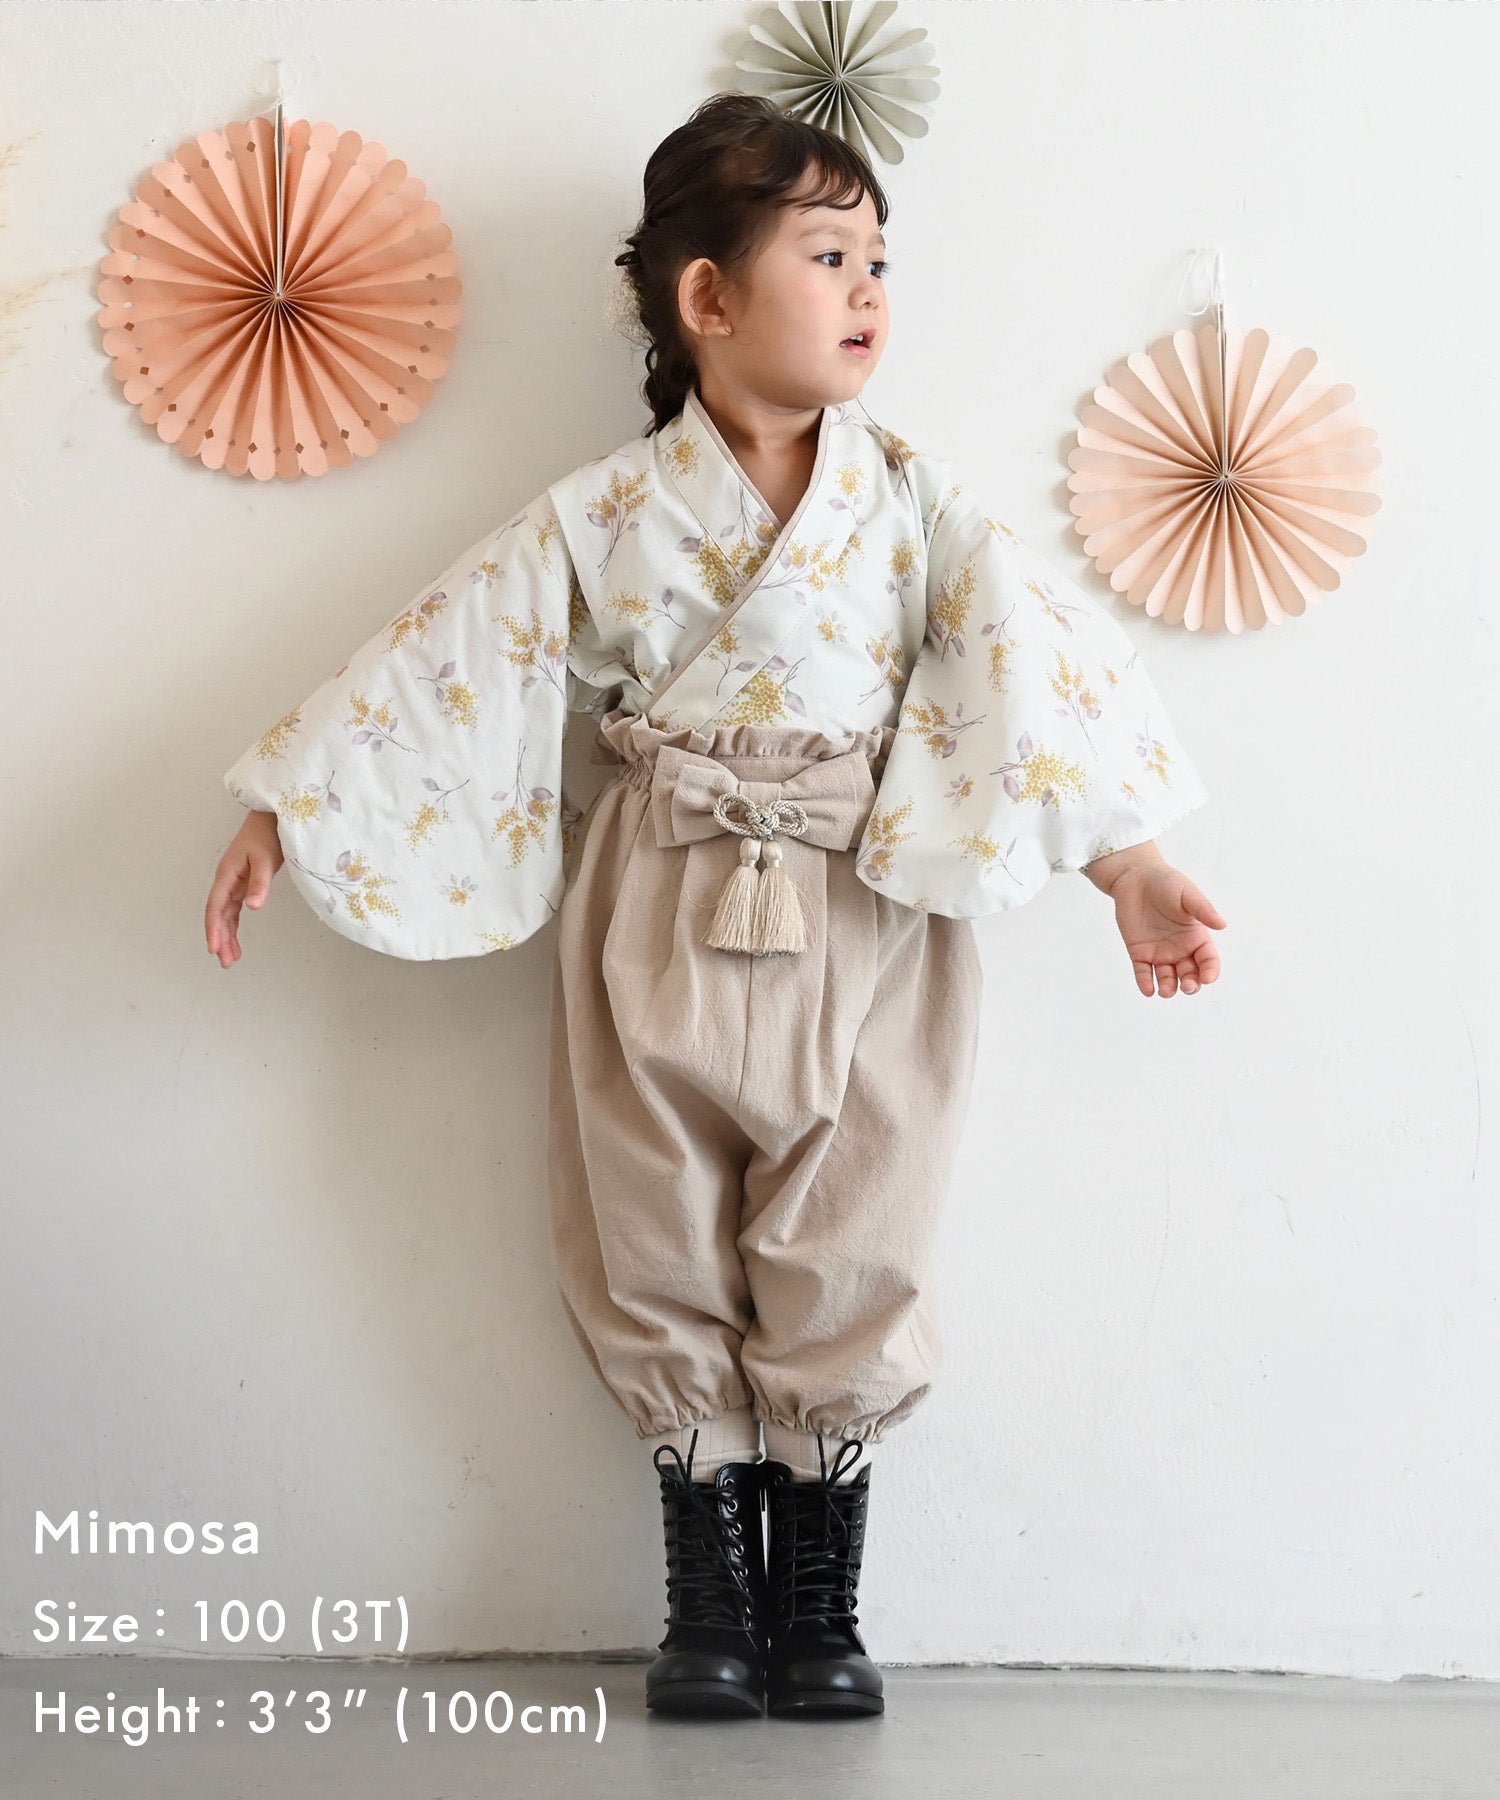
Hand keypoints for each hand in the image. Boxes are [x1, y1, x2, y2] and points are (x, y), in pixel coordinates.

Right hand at [205, 812, 282, 968]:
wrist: (271, 818)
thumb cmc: (267, 836)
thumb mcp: (265, 859)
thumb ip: (260, 883)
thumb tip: (253, 907)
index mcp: (227, 875)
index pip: (216, 906)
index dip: (213, 928)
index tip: (214, 948)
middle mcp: (226, 881)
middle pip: (218, 915)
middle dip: (220, 938)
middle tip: (225, 962)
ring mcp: (234, 883)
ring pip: (225, 915)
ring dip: (226, 936)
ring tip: (230, 959)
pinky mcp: (243, 884)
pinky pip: (234, 909)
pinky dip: (233, 925)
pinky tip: (235, 940)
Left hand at [1109, 863, 1224, 997]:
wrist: (1136, 877)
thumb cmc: (1166, 882)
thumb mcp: (1187, 894)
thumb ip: (1203, 910)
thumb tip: (1222, 925)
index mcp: (1196, 937)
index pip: (1208, 960)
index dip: (1210, 971)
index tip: (1207, 978)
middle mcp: (1180, 949)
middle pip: (1190, 974)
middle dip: (1190, 984)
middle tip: (1187, 986)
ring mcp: (1159, 953)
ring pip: (1167, 978)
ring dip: (1168, 987)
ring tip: (1166, 991)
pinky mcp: (1139, 952)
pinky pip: (1143, 972)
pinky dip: (1145, 983)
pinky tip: (1148, 990)